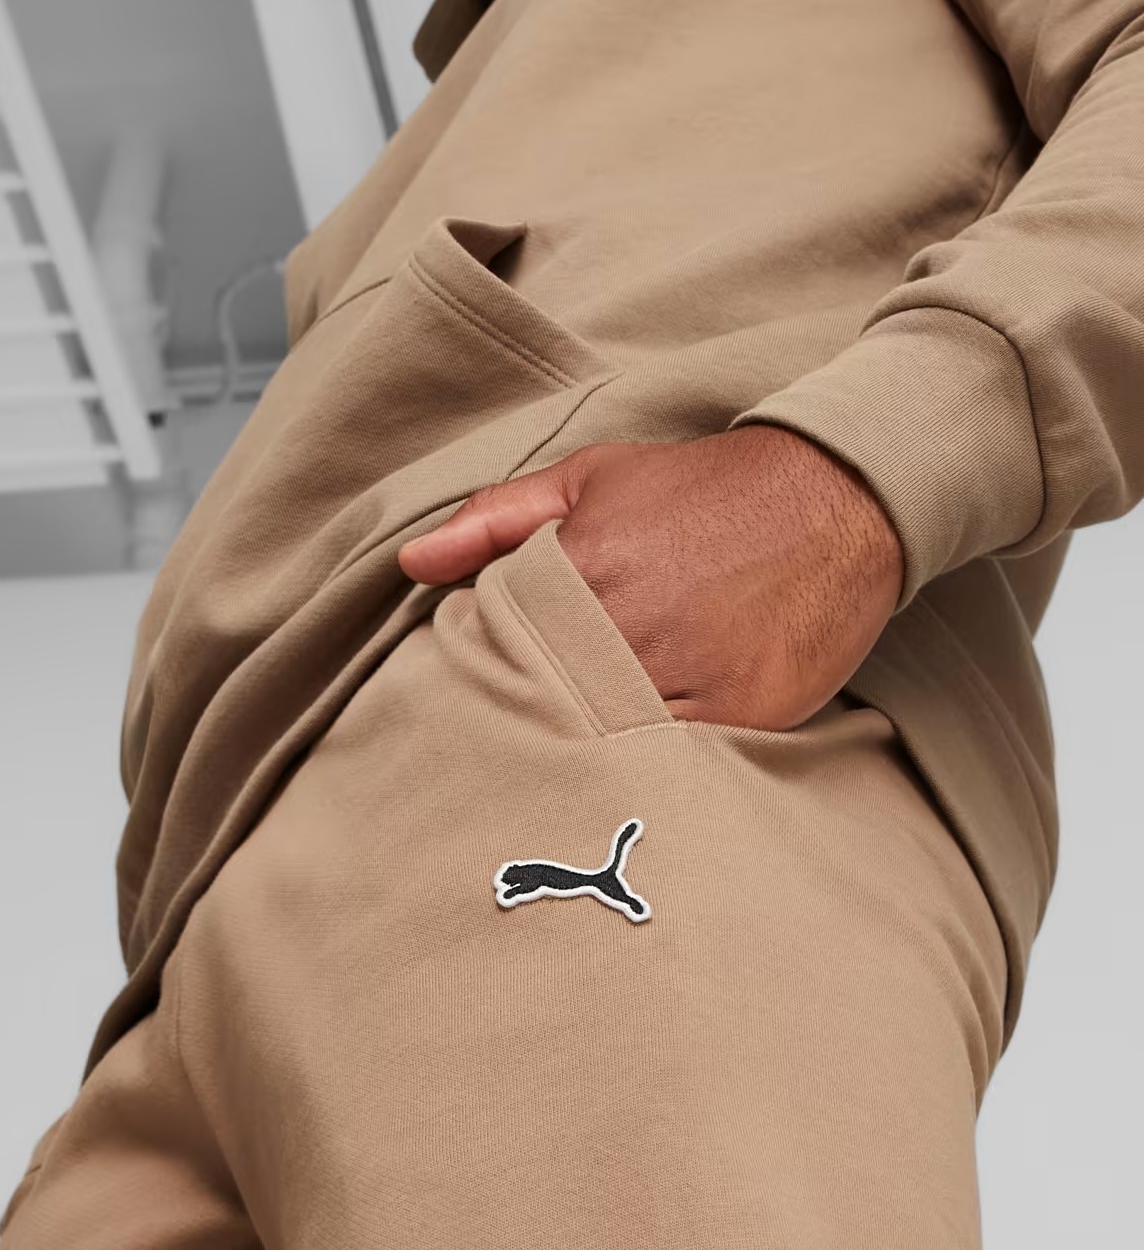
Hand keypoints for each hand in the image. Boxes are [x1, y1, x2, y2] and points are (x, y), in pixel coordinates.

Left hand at [398, 426, 903, 728]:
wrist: (835, 495)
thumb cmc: (704, 491)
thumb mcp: (593, 479)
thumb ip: (495, 519)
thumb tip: (414, 563)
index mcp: (580, 573)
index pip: (500, 656)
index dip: (488, 683)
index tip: (484, 701)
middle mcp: (630, 631)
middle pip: (552, 710)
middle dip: (535, 728)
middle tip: (521, 751)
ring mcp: (691, 679)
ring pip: (612, 746)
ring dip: (592, 756)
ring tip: (577, 763)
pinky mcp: (745, 714)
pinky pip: (682, 764)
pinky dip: (658, 769)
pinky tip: (641, 768)